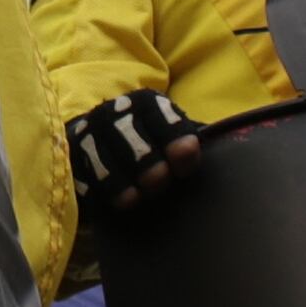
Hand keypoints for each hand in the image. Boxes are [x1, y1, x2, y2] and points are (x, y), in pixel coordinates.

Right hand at [68, 88, 203, 215]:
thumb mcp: (170, 133)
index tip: (186, 158)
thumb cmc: (148, 143)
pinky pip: (83, 178)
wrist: (96, 138)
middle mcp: (114, 114)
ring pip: (105, 160)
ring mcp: (88, 136)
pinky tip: (112, 202)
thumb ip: (192, 140)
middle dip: (148, 163)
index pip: (160, 116)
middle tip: (159, 181)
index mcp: (145, 104)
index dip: (174, 138)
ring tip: (136, 197)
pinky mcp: (70, 159)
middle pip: (131, 139)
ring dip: (122, 181)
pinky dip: (99, 192)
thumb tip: (234, 145)